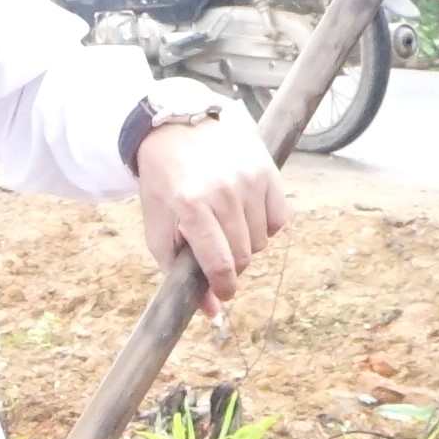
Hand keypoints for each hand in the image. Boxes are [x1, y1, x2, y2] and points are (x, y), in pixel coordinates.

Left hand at [134, 101, 284, 299]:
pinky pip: (280, 220)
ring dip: (247, 244)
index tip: (222, 294)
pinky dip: (266, 226)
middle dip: (233, 266)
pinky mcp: (268, 171)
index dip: (223, 287)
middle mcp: (224, 191)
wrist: (176, 127)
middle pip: (245, 255)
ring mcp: (250, 179)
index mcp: (192, 205)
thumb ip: (178, 269)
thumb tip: (210, 311)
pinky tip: (246, 215)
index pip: (219, 262)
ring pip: (263, 241)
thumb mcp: (158, 224)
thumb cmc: (164, 181)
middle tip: (218, 255)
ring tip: (227, 227)